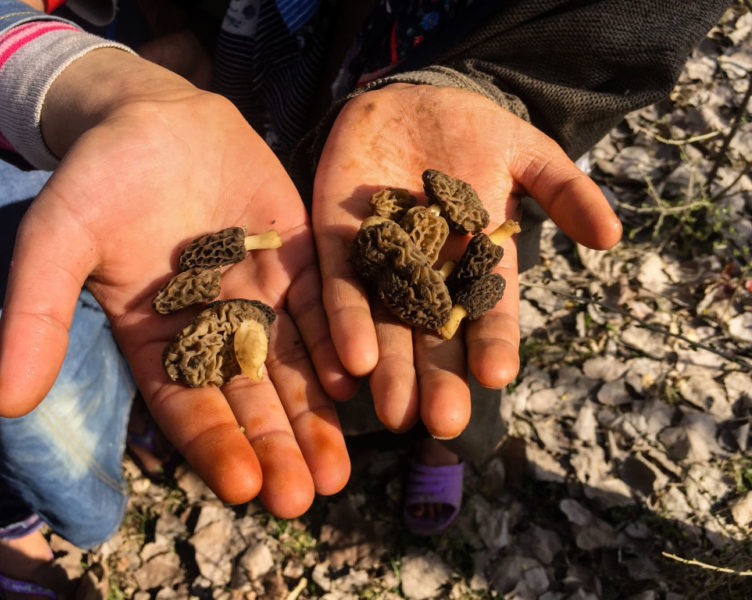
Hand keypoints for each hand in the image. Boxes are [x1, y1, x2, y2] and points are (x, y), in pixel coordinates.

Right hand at [0, 49, 354, 517]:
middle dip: (277, 447)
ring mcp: (262, 296)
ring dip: (316, 414)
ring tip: (337, 467)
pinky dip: (338, 339)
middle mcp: (215, 329)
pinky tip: (354, 377)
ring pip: (294, 365)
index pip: (189, 406)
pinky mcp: (299, 259)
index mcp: (158, 341)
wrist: (153, 114)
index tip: (242, 486)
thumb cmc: (96, 179)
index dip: (214, 446)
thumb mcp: (57, 242)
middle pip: (250, 399)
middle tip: (304, 497)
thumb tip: (6, 403)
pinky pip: (323, 304)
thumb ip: (39, 317)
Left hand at [312, 84, 621, 437]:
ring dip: (390, 369)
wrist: (411, 97)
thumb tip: (612, 237)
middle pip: (433, 335)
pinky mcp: (340, 243)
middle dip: (437, 378)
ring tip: (396, 413)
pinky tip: (352, 361)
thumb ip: (564, 190)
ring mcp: (382, 263)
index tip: (497, 377)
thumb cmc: (474, 130)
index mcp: (476, 264)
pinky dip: (346, 321)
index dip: (493, 344)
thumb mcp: (527, 153)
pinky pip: (340, 286)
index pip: (488, 313)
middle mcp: (428, 276)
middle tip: (440, 422)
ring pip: (386, 324)